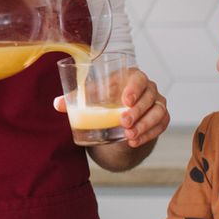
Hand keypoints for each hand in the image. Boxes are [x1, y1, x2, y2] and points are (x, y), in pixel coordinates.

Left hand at [52, 67, 168, 147]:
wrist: (121, 116)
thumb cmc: (106, 100)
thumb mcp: (92, 98)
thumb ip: (75, 99)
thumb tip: (57, 104)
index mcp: (131, 77)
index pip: (137, 78)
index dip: (134, 88)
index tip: (126, 100)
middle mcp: (148, 87)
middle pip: (148, 97)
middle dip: (137, 111)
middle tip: (124, 123)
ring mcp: (157, 103)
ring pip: (157, 112)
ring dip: (144, 125)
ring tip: (129, 136)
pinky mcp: (161, 118)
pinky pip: (161, 125)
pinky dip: (149, 134)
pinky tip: (135, 141)